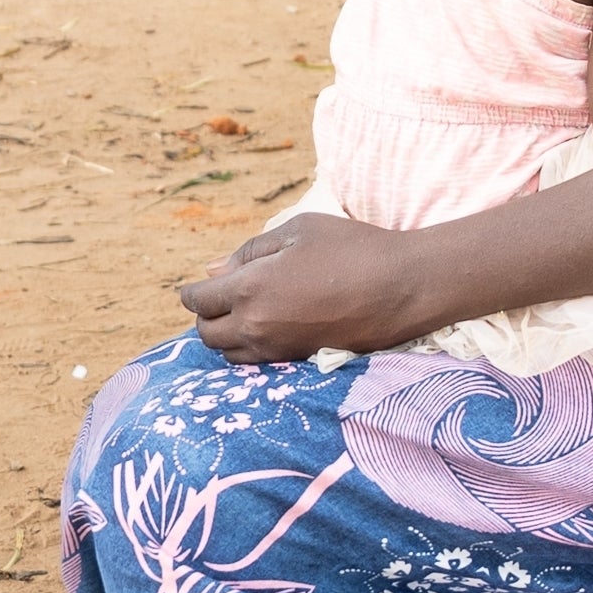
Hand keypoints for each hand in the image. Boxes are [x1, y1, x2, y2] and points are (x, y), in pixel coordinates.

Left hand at [176, 214, 426, 363]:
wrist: (401, 288)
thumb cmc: (351, 248)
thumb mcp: (298, 230)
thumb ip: (250, 251)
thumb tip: (212, 271)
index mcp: (250, 288)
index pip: (198, 301)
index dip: (191, 292)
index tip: (195, 286)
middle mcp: (256, 326)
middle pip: (207, 334)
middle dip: (206, 316)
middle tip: (220, 298)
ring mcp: (277, 349)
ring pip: (229, 355)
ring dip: (227, 336)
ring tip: (243, 313)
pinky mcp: (297, 362)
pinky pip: (255, 363)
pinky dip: (249, 348)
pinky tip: (267, 327)